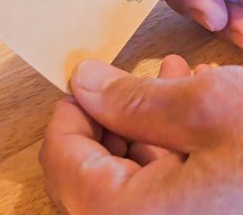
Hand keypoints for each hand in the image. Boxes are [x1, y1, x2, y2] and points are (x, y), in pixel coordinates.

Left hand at [40, 57, 242, 213]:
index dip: (70, 111)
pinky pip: (167, 192)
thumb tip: (83, 82)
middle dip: (115, 115)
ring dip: (149, 125)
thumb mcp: (210, 111)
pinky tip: (200, 114)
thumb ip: (135, 98)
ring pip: (135, 180)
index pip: (62, 162)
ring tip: (176, 82)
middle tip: (133, 79)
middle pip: (95, 172)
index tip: (87, 81)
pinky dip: (174, 150)